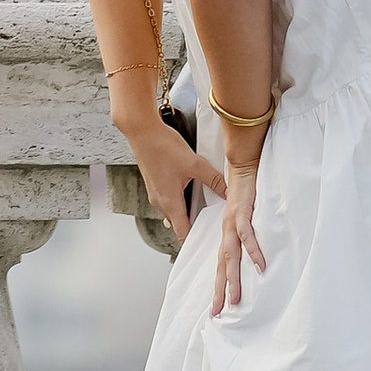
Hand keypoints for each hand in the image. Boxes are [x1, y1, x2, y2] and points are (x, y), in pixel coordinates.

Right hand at [131, 125, 223, 241]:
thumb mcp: (194, 163)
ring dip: (187, 209)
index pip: (182, 232)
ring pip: (174, 210)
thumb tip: (228, 192)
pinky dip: (180, 198)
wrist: (141, 131)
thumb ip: (214, 180)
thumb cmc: (162, 146)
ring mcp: (155, 193)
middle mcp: (159, 201)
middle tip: (211, 220)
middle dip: (194, 223)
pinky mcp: (154, 183)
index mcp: (169, 202)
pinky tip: (189, 185)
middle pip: (179, 222)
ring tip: (203, 203)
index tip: (208, 239)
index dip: (195, 239)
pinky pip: (169, 199)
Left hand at [208, 166, 267, 317]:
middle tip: (218, 312)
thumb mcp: (246, 216)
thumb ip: (248, 233)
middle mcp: (227, 231)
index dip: (219, 284)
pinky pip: (247, 235)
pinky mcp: (242, 212)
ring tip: (235, 299)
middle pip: (222, 265)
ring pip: (231, 255)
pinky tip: (259, 267)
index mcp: (228, 234)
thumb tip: (254, 250)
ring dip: (233, 278)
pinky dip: (253, 251)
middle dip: (220, 290)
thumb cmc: (246, 191)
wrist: (243, 165)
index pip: (222, 264)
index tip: (217, 305)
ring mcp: (233, 223)